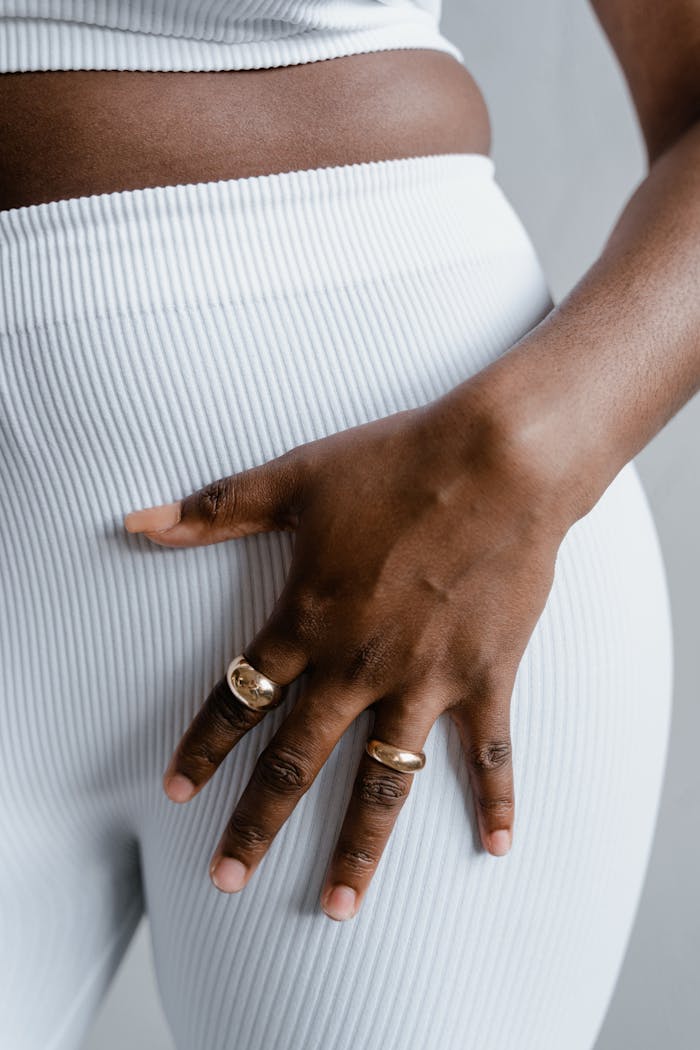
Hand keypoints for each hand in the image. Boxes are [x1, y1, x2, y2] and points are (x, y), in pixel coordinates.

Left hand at [123, 388, 568, 920]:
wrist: (496, 460)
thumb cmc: (395, 463)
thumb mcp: (294, 479)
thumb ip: (215, 510)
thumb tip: (136, 521)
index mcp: (308, 620)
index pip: (240, 698)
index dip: (202, 748)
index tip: (176, 793)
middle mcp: (358, 665)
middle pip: (295, 761)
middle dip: (255, 823)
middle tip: (225, 878)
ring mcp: (425, 679)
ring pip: (384, 781)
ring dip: (358, 847)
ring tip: (337, 906)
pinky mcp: (485, 677)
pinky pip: (490, 754)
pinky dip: (496, 801)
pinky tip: (496, 847)